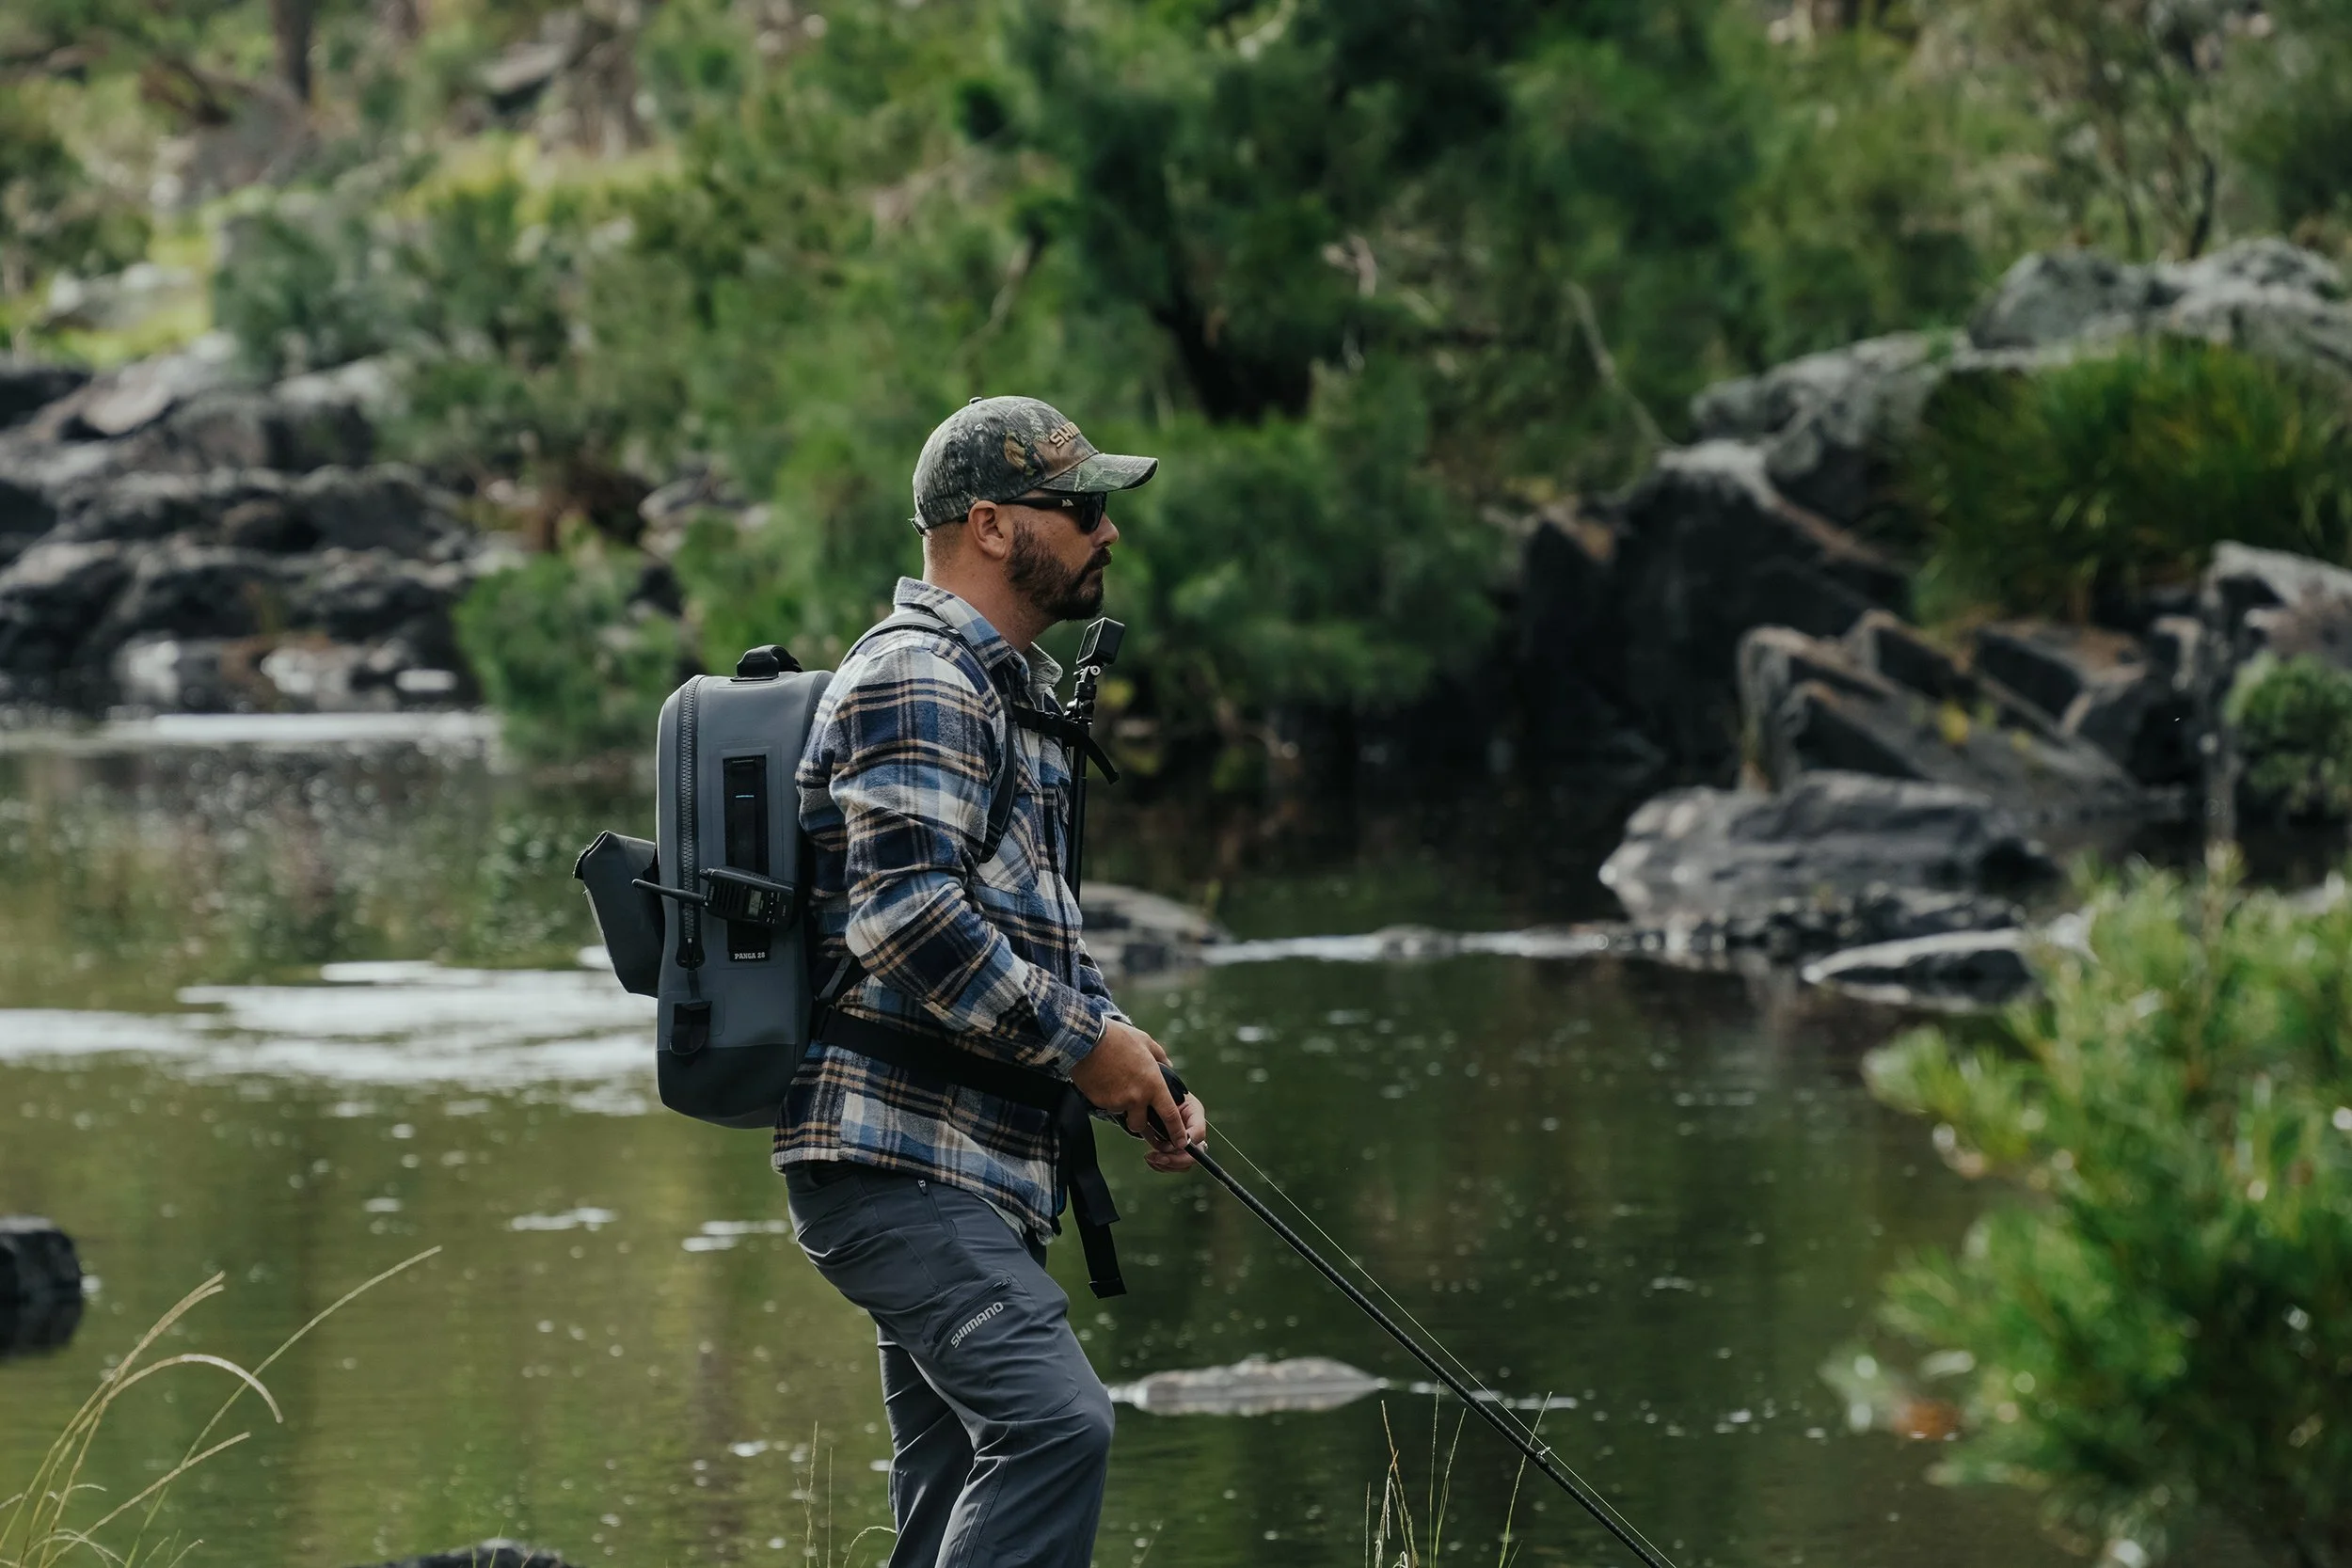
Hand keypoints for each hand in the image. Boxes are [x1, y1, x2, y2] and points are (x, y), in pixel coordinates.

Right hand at [1070, 1018, 1183, 1148]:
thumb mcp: (1146, 1042)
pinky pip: (1106, 1106)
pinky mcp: (1101, 1102)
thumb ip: (1160, 1057)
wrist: (1087, 1039)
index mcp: (1153, 1084)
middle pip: (1141, 1126)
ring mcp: (1118, 1102)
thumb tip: (1168, 1065)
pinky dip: (1106, 1098)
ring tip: (1115, 1083)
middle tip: (1133, 1105)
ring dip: (1121, 1107)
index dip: (1176, 1131)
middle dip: (1139, 1121)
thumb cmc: (1118, 1038)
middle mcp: (1138, 1097)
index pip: (1170, 1116)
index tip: (1180, 1141)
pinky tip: (1102, 1080)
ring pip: (1122, 1114)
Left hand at [1145, 1092, 1206, 1173]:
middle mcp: (1194, 1131)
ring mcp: (1186, 1142)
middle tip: (1157, 1157)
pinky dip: (1161, 1165)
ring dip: (1167, 1164)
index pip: (1198, 1134)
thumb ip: (1169, 1118)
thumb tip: (1174, 1144)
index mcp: (1195, 1115)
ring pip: (1185, 1164)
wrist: (1150, 1095)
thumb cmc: (1158, 1094)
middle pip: (1195, 1155)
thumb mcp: (1164, 1101)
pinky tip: (1151, 1160)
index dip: (1186, 1144)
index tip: (1168, 1146)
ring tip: (1150, 1157)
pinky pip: (1174, 1165)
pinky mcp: (1175, 1150)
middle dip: (1176, 1159)